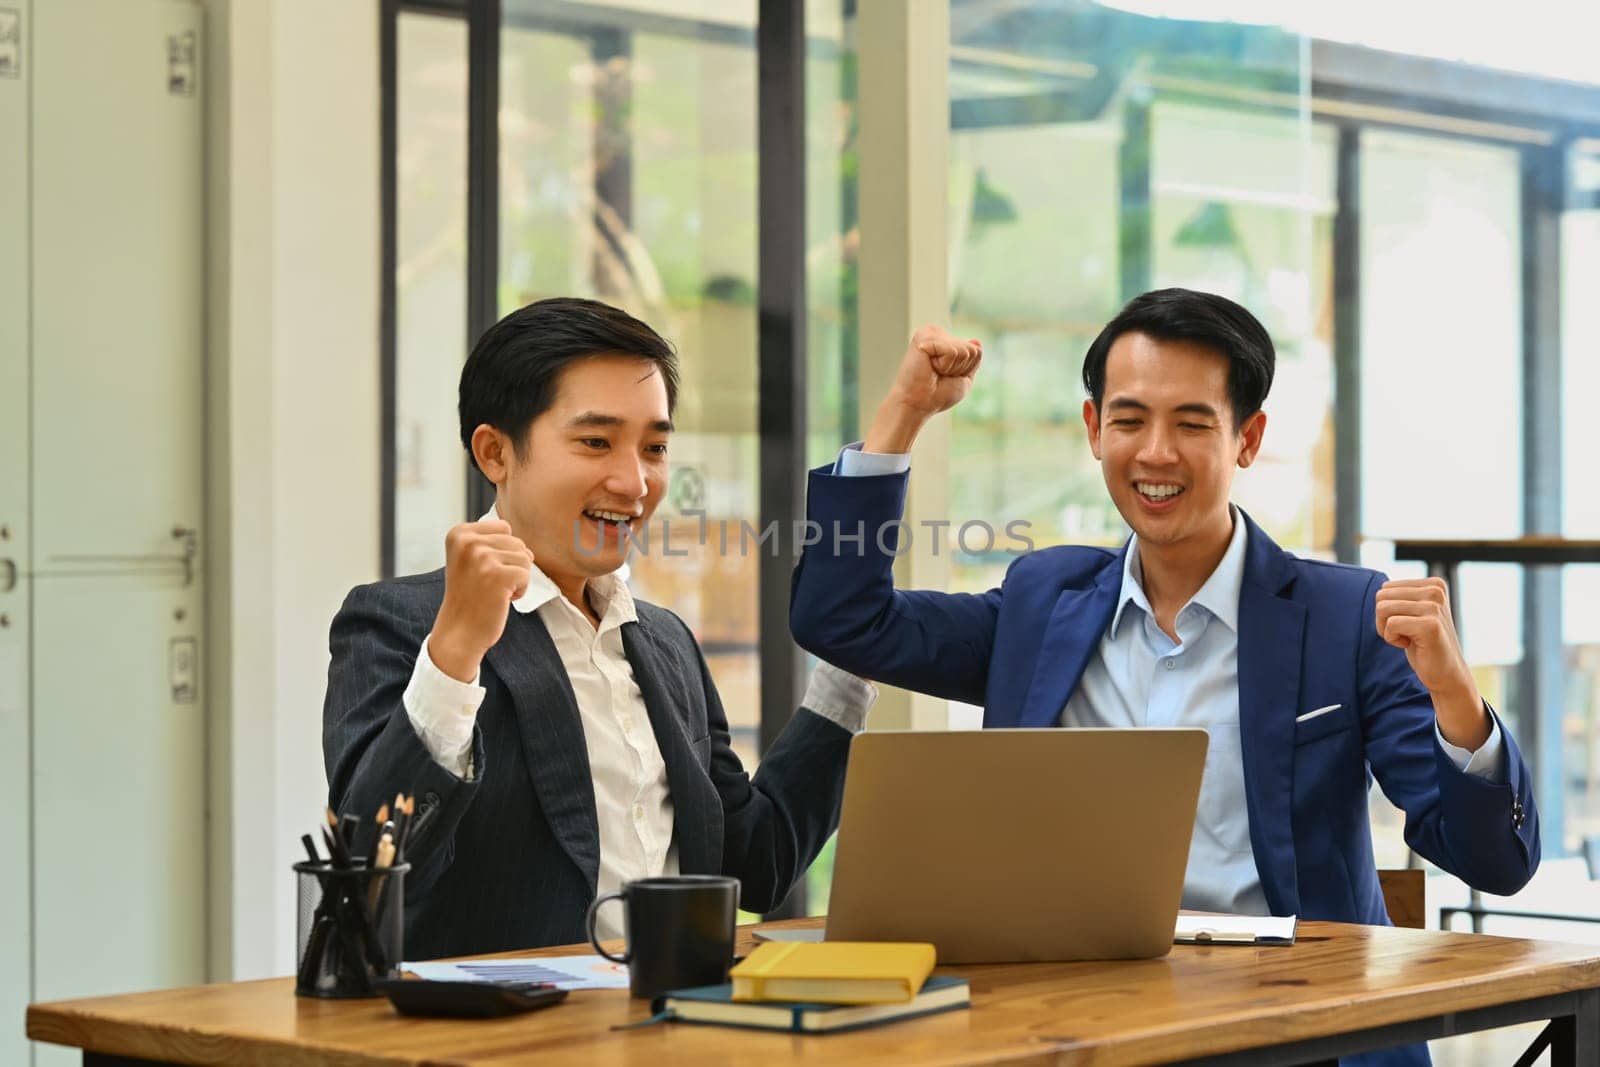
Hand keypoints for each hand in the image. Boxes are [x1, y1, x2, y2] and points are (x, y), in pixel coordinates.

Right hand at [429, 520, 534, 681]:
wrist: (459, 632)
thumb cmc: (470, 596)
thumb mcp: (470, 559)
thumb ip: (491, 541)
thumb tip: (525, 546)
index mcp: (459, 533)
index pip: (504, 528)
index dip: (502, 552)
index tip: (481, 571)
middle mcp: (468, 542)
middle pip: (517, 542)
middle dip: (511, 565)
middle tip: (488, 585)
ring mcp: (482, 558)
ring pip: (525, 557)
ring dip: (517, 578)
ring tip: (494, 591)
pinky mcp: (498, 575)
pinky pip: (527, 574)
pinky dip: (520, 590)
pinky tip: (501, 600)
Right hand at [863, 326, 982, 453]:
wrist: (917, 405)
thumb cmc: (936, 395)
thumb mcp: (963, 379)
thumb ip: (973, 360)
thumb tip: (977, 342)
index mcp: (944, 340)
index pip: (976, 350)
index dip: (965, 370)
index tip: (945, 376)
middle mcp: (936, 332)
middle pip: (972, 349)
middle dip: (960, 369)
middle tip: (938, 376)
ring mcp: (930, 333)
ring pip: (964, 350)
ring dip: (952, 368)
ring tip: (933, 372)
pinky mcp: (925, 338)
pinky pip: (952, 352)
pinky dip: (945, 366)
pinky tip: (928, 368)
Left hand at [1375, 577, 1488, 748]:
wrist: (1446, 674)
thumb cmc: (1423, 644)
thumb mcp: (1411, 613)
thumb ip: (1400, 596)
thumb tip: (1381, 587)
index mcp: (1433, 584)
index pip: (1385, 588)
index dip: (1388, 611)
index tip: (1408, 624)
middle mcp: (1436, 590)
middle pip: (1381, 596)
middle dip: (1384, 619)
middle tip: (1406, 633)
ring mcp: (1434, 607)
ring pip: (1383, 609)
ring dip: (1387, 630)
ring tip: (1409, 638)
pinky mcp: (1430, 625)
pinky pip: (1390, 625)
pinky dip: (1393, 639)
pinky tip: (1412, 645)